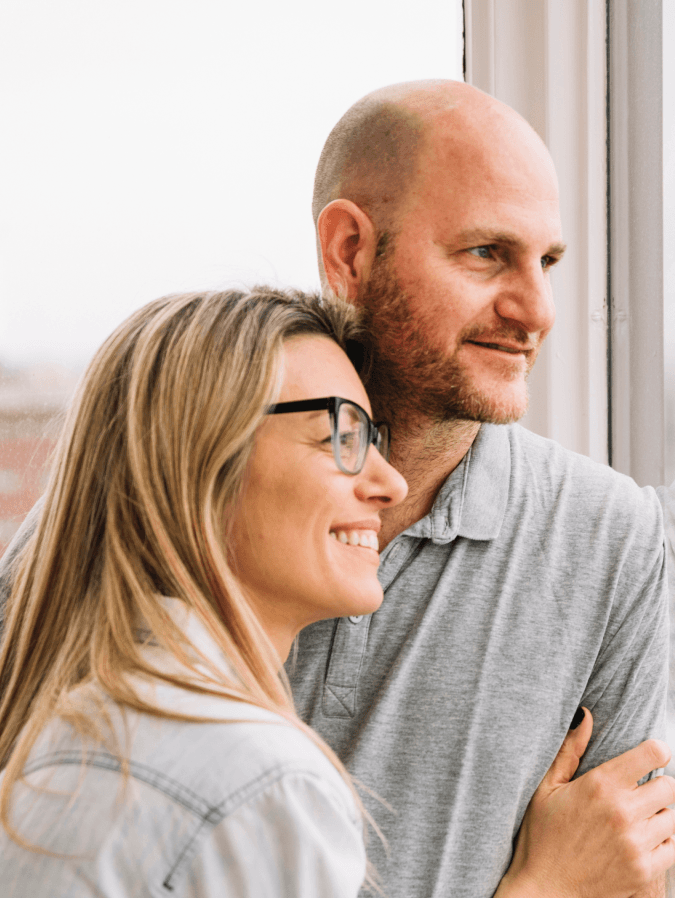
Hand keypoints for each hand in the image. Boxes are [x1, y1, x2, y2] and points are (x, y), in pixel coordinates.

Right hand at [494, 708, 674, 897]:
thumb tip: (586, 714)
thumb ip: (570, 750)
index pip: (652, 754)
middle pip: (670, 786)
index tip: (651, 757)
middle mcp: (623, 812)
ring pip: (674, 816)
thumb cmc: (540, 837)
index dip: (656, 751)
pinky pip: (673, 847)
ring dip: (662, 814)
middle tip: (641, 793)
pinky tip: (643, 841)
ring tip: (640, 819)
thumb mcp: (546, 788)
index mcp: (600, 785)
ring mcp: (636, 844)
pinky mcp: (645, 872)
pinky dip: (664, 842)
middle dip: (658, 785)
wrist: (544, 892)